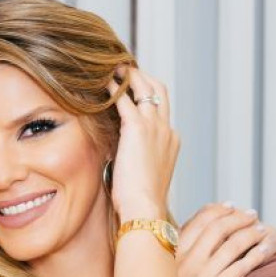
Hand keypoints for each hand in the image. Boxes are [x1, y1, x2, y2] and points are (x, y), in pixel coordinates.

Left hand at [106, 66, 178, 221]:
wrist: (145, 208)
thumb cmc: (141, 201)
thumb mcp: (144, 175)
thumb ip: (138, 159)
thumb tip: (121, 158)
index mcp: (171, 141)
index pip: (162, 110)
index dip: (149, 97)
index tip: (135, 90)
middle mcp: (166, 130)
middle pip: (159, 91)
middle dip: (144, 77)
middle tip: (127, 70)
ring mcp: (155, 127)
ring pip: (145, 88)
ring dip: (130, 76)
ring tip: (115, 68)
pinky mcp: (137, 129)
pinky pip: (125, 99)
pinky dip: (115, 89)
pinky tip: (104, 83)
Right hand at [176, 203, 275, 276]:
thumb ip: (163, 266)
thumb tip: (172, 255)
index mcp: (169, 255)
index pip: (197, 221)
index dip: (217, 210)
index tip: (229, 206)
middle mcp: (185, 260)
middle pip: (218, 227)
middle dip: (239, 217)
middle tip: (251, 215)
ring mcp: (199, 275)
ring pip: (233, 243)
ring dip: (252, 233)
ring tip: (262, 231)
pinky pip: (240, 267)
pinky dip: (256, 255)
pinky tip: (265, 252)